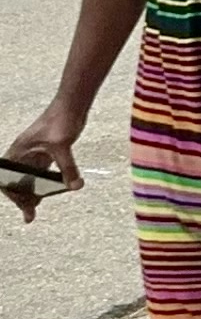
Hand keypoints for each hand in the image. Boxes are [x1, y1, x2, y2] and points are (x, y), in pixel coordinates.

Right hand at [2, 104, 83, 222]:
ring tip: (34, 210)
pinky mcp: (48, 152)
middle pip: (18, 180)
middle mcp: (24, 153)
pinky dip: (45, 184)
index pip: (7, 177)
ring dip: (32, 193)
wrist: (72, 104)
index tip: (21, 203)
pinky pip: (42, 172)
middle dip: (22, 198)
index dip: (11, 192)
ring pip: (30, 178)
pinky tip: (51, 192)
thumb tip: (75, 186)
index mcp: (19, 151)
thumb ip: (68, 168)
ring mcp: (36, 152)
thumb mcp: (62, 146)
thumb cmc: (60, 119)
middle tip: (30, 214)